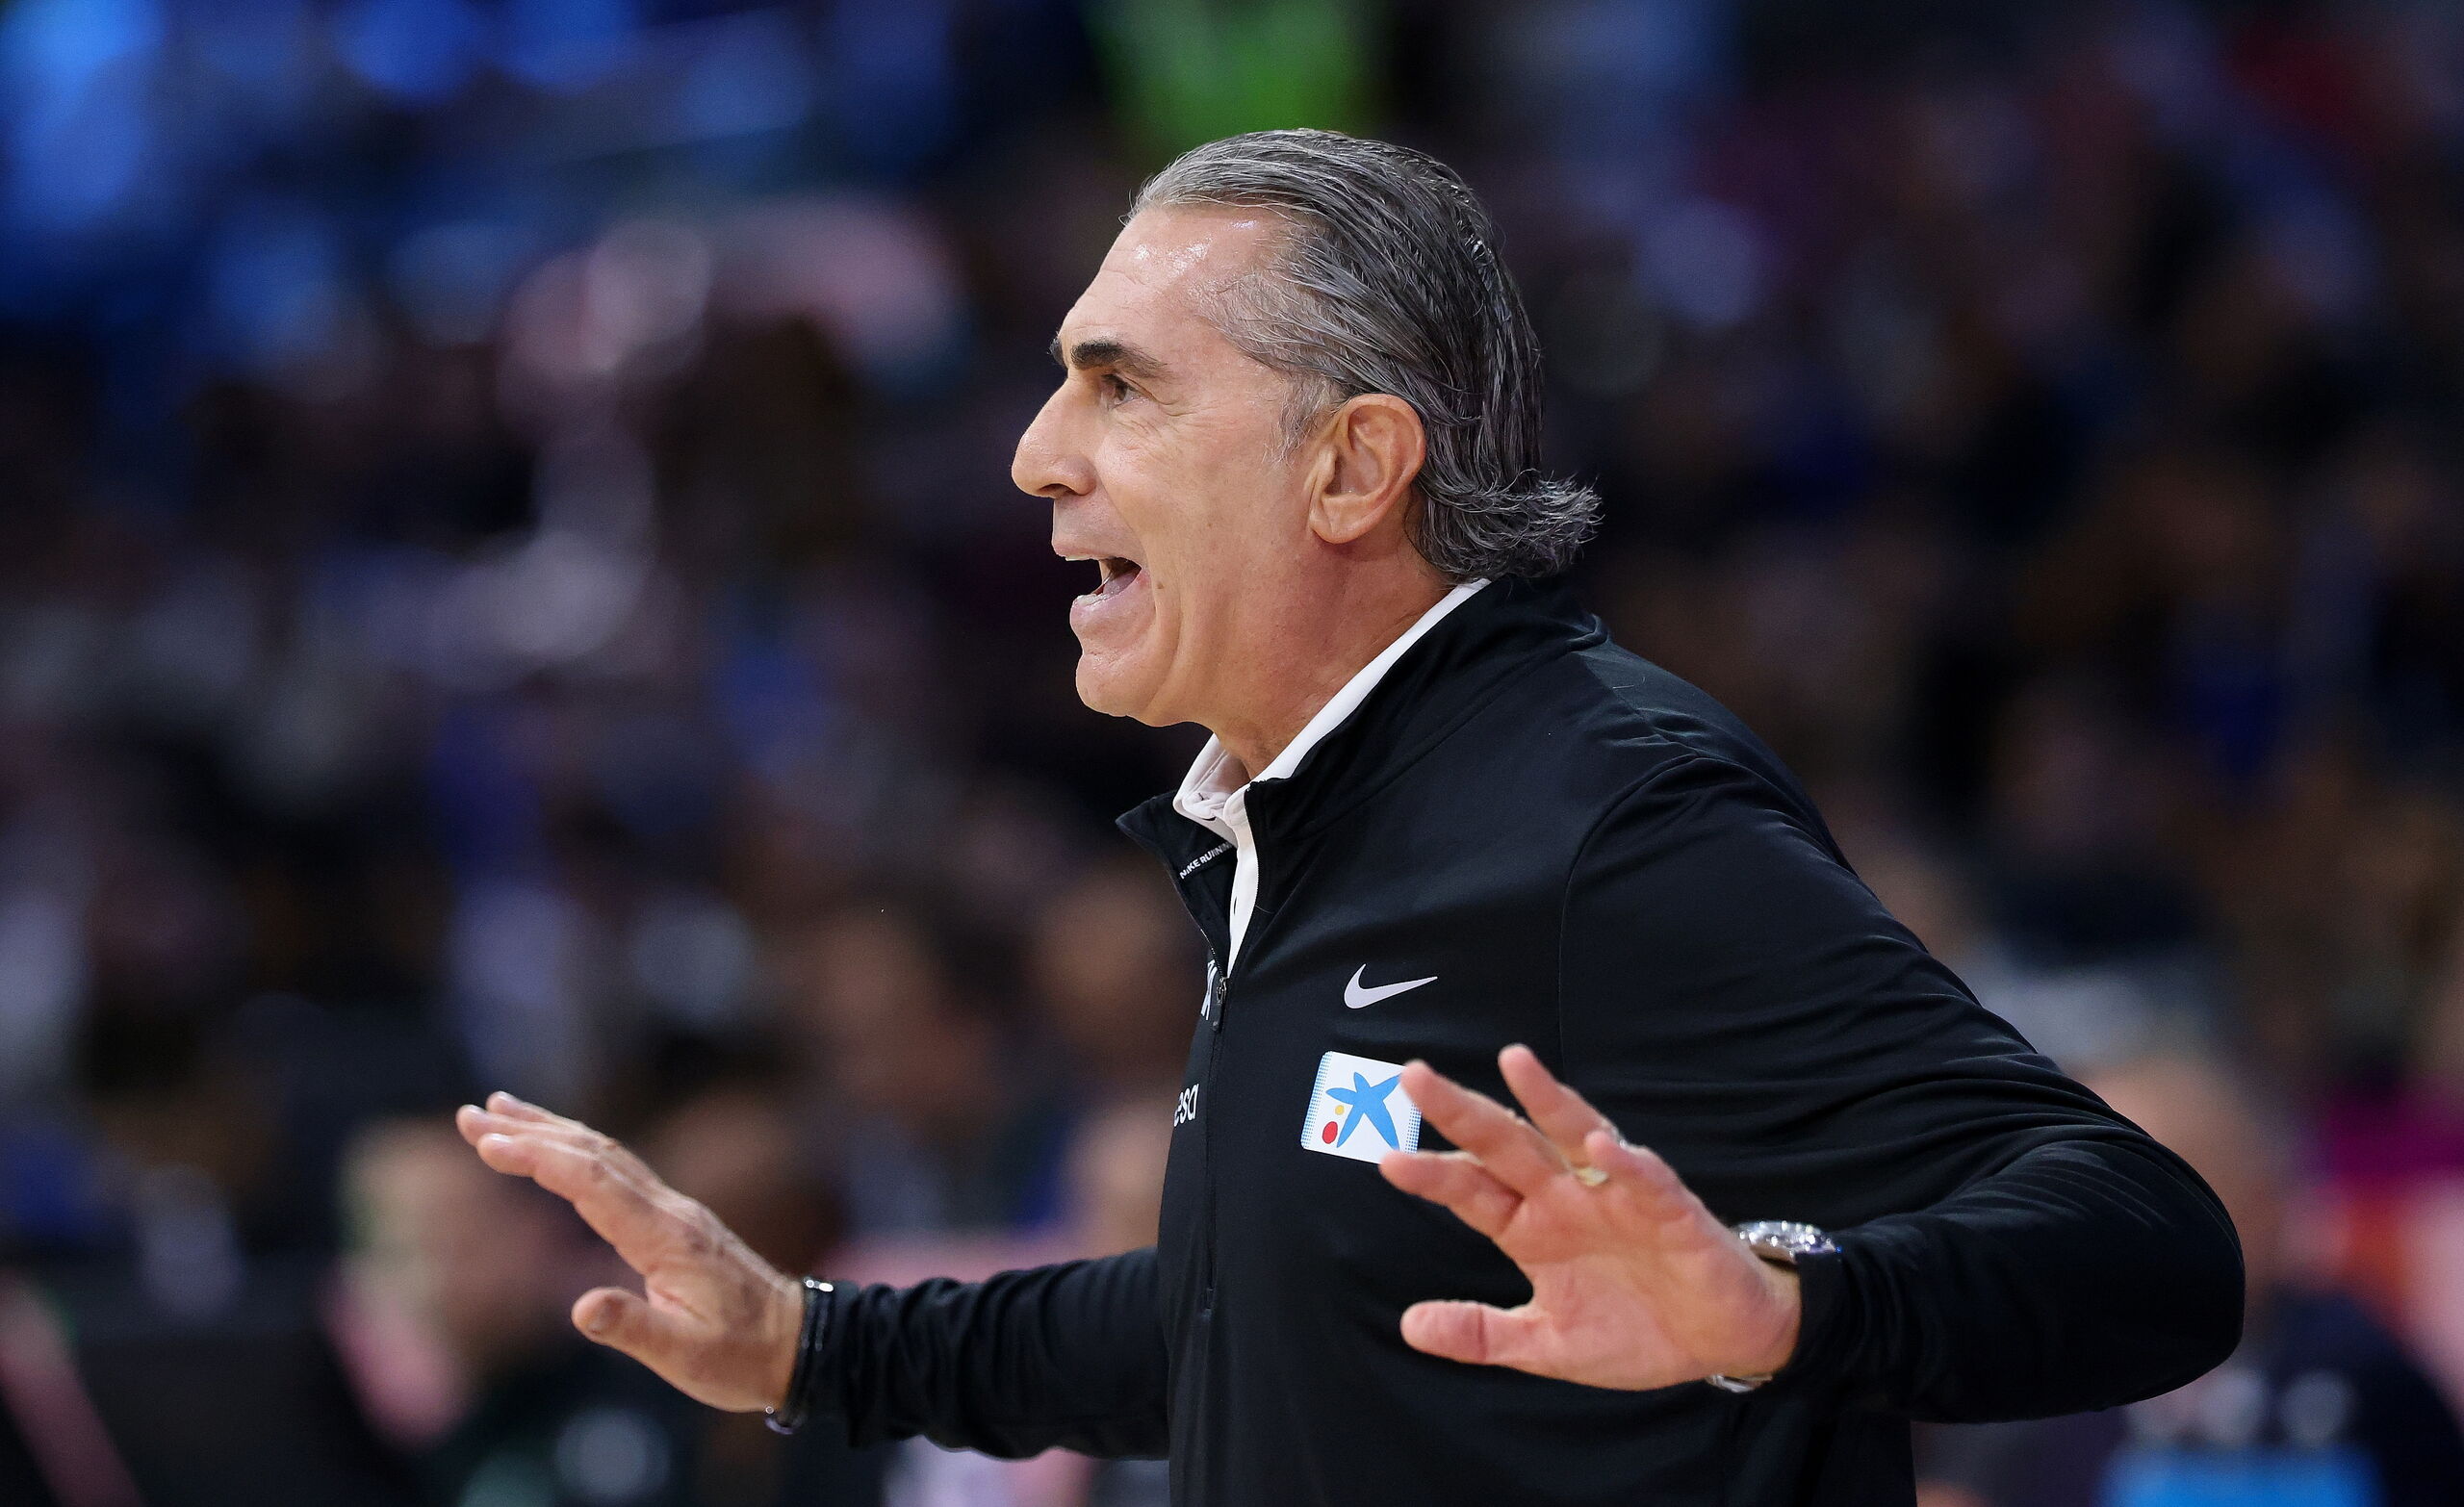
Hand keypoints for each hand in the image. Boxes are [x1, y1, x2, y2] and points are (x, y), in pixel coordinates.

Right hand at [455, 1092, 805, 1412]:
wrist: (798, 1342)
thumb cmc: (740, 1356)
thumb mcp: (686, 1356)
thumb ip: (634, 1329)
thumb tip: (581, 1307)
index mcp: (665, 1237)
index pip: (593, 1183)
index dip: (540, 1159)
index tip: (489, 1143)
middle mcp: (669, 1211)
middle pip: (593, 1155)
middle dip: (531, 1131)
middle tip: (469, 1116)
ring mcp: (673, 1211)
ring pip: (607, 1155)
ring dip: (552, 1132)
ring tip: (500, 1112)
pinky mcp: (674, 1220)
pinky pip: (618, 1172)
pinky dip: (579, 1152)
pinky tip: (559, 1149)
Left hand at [1378, 1045, 1799, 1389]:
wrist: (1723, 1341)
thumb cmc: (1635, 1330)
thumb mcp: (1547, 1346)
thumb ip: (1482, 1335)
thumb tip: (1408, 1326)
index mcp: (1531, 1229)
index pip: (1473, 1192)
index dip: (1434, 1176)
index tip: (1389, 1160)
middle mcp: (1566, 1199)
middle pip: (1506, 1145)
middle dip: (1462, 1112)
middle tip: (1414, 1077)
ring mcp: (1617, 1197)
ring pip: (1573, 1135)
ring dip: (1545, 1098)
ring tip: (1514, 1063)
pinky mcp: (1671, 1210)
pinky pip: (1647, 1179)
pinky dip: (1626, 1162)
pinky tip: (1602, 1147)